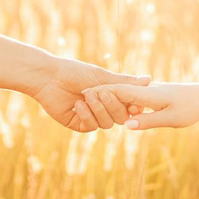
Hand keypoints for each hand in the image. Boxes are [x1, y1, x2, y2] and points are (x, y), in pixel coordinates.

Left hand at [31, 56, 151, 132]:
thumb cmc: (75, 72)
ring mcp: (93, 118)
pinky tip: (77, 104)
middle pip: (121, 117)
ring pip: (107, 123)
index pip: (130, 106)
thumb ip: (125, 82)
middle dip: (112, 105)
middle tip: (101, 92)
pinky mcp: (79, 125)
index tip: (133, 101)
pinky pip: (91, 126)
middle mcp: (105, 109)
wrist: (49, 77)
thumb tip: (149, 79)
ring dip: (97, 109)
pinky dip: (86, 115)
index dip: (132, 106)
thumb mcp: (102, 76)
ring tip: (85, 95)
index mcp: (112, 96)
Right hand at [81, 82, 198, 130]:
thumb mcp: (170, 118)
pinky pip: (130, 94)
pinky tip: (110, 100)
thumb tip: (127, 125)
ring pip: (122, 91)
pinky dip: (117, 96)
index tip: (83, 94)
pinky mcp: (151, 93)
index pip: (119, 91)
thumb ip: (148, 121)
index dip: (101, 92)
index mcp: (148, 95)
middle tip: (78, 98)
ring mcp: (148, 91)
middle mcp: (145, 90)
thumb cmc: (190, 108)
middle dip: (98, 93)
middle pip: (116, 90)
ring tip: (88, 98)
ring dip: (105, 94)